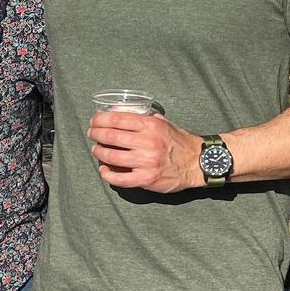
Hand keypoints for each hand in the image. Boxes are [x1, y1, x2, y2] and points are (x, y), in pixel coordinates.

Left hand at [88, 111, 204, 192]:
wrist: (197, 162)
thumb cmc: (178, 141)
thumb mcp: (162, 122)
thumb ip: (142, 117)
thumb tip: (118, 111)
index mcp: (150, 125)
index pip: (117, 119)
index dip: (100, 119)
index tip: (94, 121)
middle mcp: (147, 142)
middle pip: (111, 136)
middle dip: (96, 134)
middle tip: (92, 134)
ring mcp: (146, 162)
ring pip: (112, 157)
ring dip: (99, 152)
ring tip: (96, 150)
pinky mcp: (146, 179)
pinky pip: (120, 179)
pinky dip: (107, 174)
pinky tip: (104, 170)